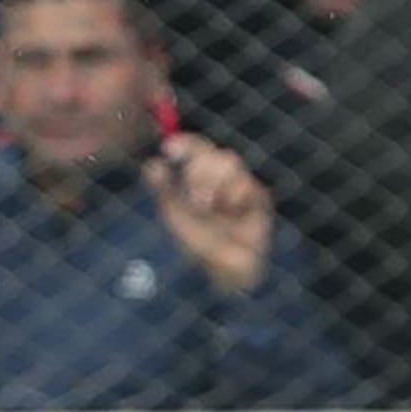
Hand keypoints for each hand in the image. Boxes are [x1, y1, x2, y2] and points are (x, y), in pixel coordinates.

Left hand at [144, 134, 273, 293]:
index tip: (168, 148)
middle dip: (198, 167)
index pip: (194, 149)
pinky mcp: (258, 198)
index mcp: (200, 176)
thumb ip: (164, 188)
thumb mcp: (174, 212)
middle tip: (190, 192)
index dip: (184, 144)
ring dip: (213, 181)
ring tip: (205, 206)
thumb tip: (152, 163)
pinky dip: (234, 196)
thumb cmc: (196, 241)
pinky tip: (230, 212)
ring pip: (229, 161)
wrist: (221, 267)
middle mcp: (221, 177)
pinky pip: (247, 185)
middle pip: (213, 151)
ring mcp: (240, 185)